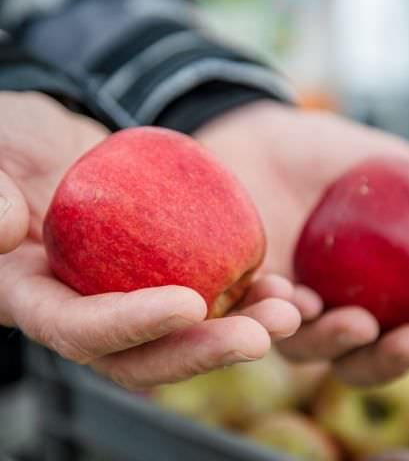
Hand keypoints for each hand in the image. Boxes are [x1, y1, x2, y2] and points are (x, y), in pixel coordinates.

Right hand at [0, 92, 300, 388]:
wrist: (54, 145)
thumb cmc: (10, 144)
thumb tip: (6, 230)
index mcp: (37, 298)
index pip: (82, 330)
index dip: (132, 325)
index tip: (189, 304)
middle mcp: (89, 308)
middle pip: (147, 352)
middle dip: (203, 350)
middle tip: (262, 336)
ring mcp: (131, 293)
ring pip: (188, 330)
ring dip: (242, 325)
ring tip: (291, 311)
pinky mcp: (165, 271)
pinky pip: (209, 290)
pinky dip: (248, 292)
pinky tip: (284, 283)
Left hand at [197, 100, 408, 385]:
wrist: (265, 136)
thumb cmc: (332, 156)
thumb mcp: (396, 169)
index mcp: (374, 291)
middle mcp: (330, 308)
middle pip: (365, 360)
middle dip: (395, 359)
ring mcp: (285, 306)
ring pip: (309, 350)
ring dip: (336, 342)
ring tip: (355, 321)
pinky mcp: (244, 294)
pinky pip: (257, 318)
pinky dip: (277, 314)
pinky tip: (291, 294)